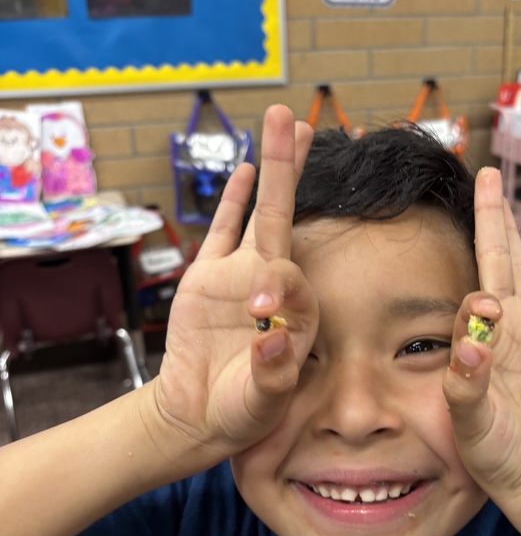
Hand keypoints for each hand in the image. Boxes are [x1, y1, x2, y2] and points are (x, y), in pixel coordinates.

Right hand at [153, 105, 318, 457]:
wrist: (198, 415)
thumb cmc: (240, 412)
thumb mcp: (260, 403)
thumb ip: (271, 374)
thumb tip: (274, 337)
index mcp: (297, 313)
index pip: (292, 282)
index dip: (277, 289)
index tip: (257, 314)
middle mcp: (274, 284)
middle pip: (288, 216)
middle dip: (295, 169)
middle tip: (306, 121)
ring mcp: (240, 275)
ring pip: (259, 211)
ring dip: (272, 168)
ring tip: (283, 120)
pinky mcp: (207, 278)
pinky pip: (222, 231)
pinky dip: (233, 200)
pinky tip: (247, 167)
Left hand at [443, 167, 520, 507]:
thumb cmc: (495, 451)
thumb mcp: (470, 420)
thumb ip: (466, 383)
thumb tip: (473, 343)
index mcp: (476, 339)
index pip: (469, 292)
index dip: (465, 281)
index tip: (463, 279)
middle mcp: (506, 326)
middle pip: (495, 258)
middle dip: (488, 217)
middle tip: (480, 172)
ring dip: (518, 230)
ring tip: (505, 192)